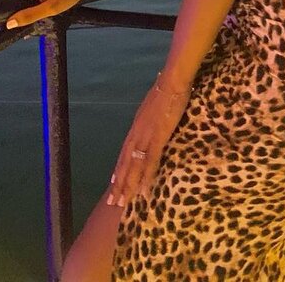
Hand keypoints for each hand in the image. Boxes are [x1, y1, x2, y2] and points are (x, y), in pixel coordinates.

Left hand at [107, 74, 192, 206]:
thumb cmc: (167, 88)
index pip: (125, 152)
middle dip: (119, 183)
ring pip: (134, 166)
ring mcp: (146, 137)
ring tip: (123, 202)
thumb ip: (151, 115)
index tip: (114, 183)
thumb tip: (152, 118)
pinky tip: (143, 189)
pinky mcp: (157, 138)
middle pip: (126, 162)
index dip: (120, 168)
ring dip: (128, 185)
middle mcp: (137, 134)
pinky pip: (150, 162)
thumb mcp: (153, 104)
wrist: (172, 82)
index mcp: (137, 126)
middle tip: (113, 202)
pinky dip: (145, 177)